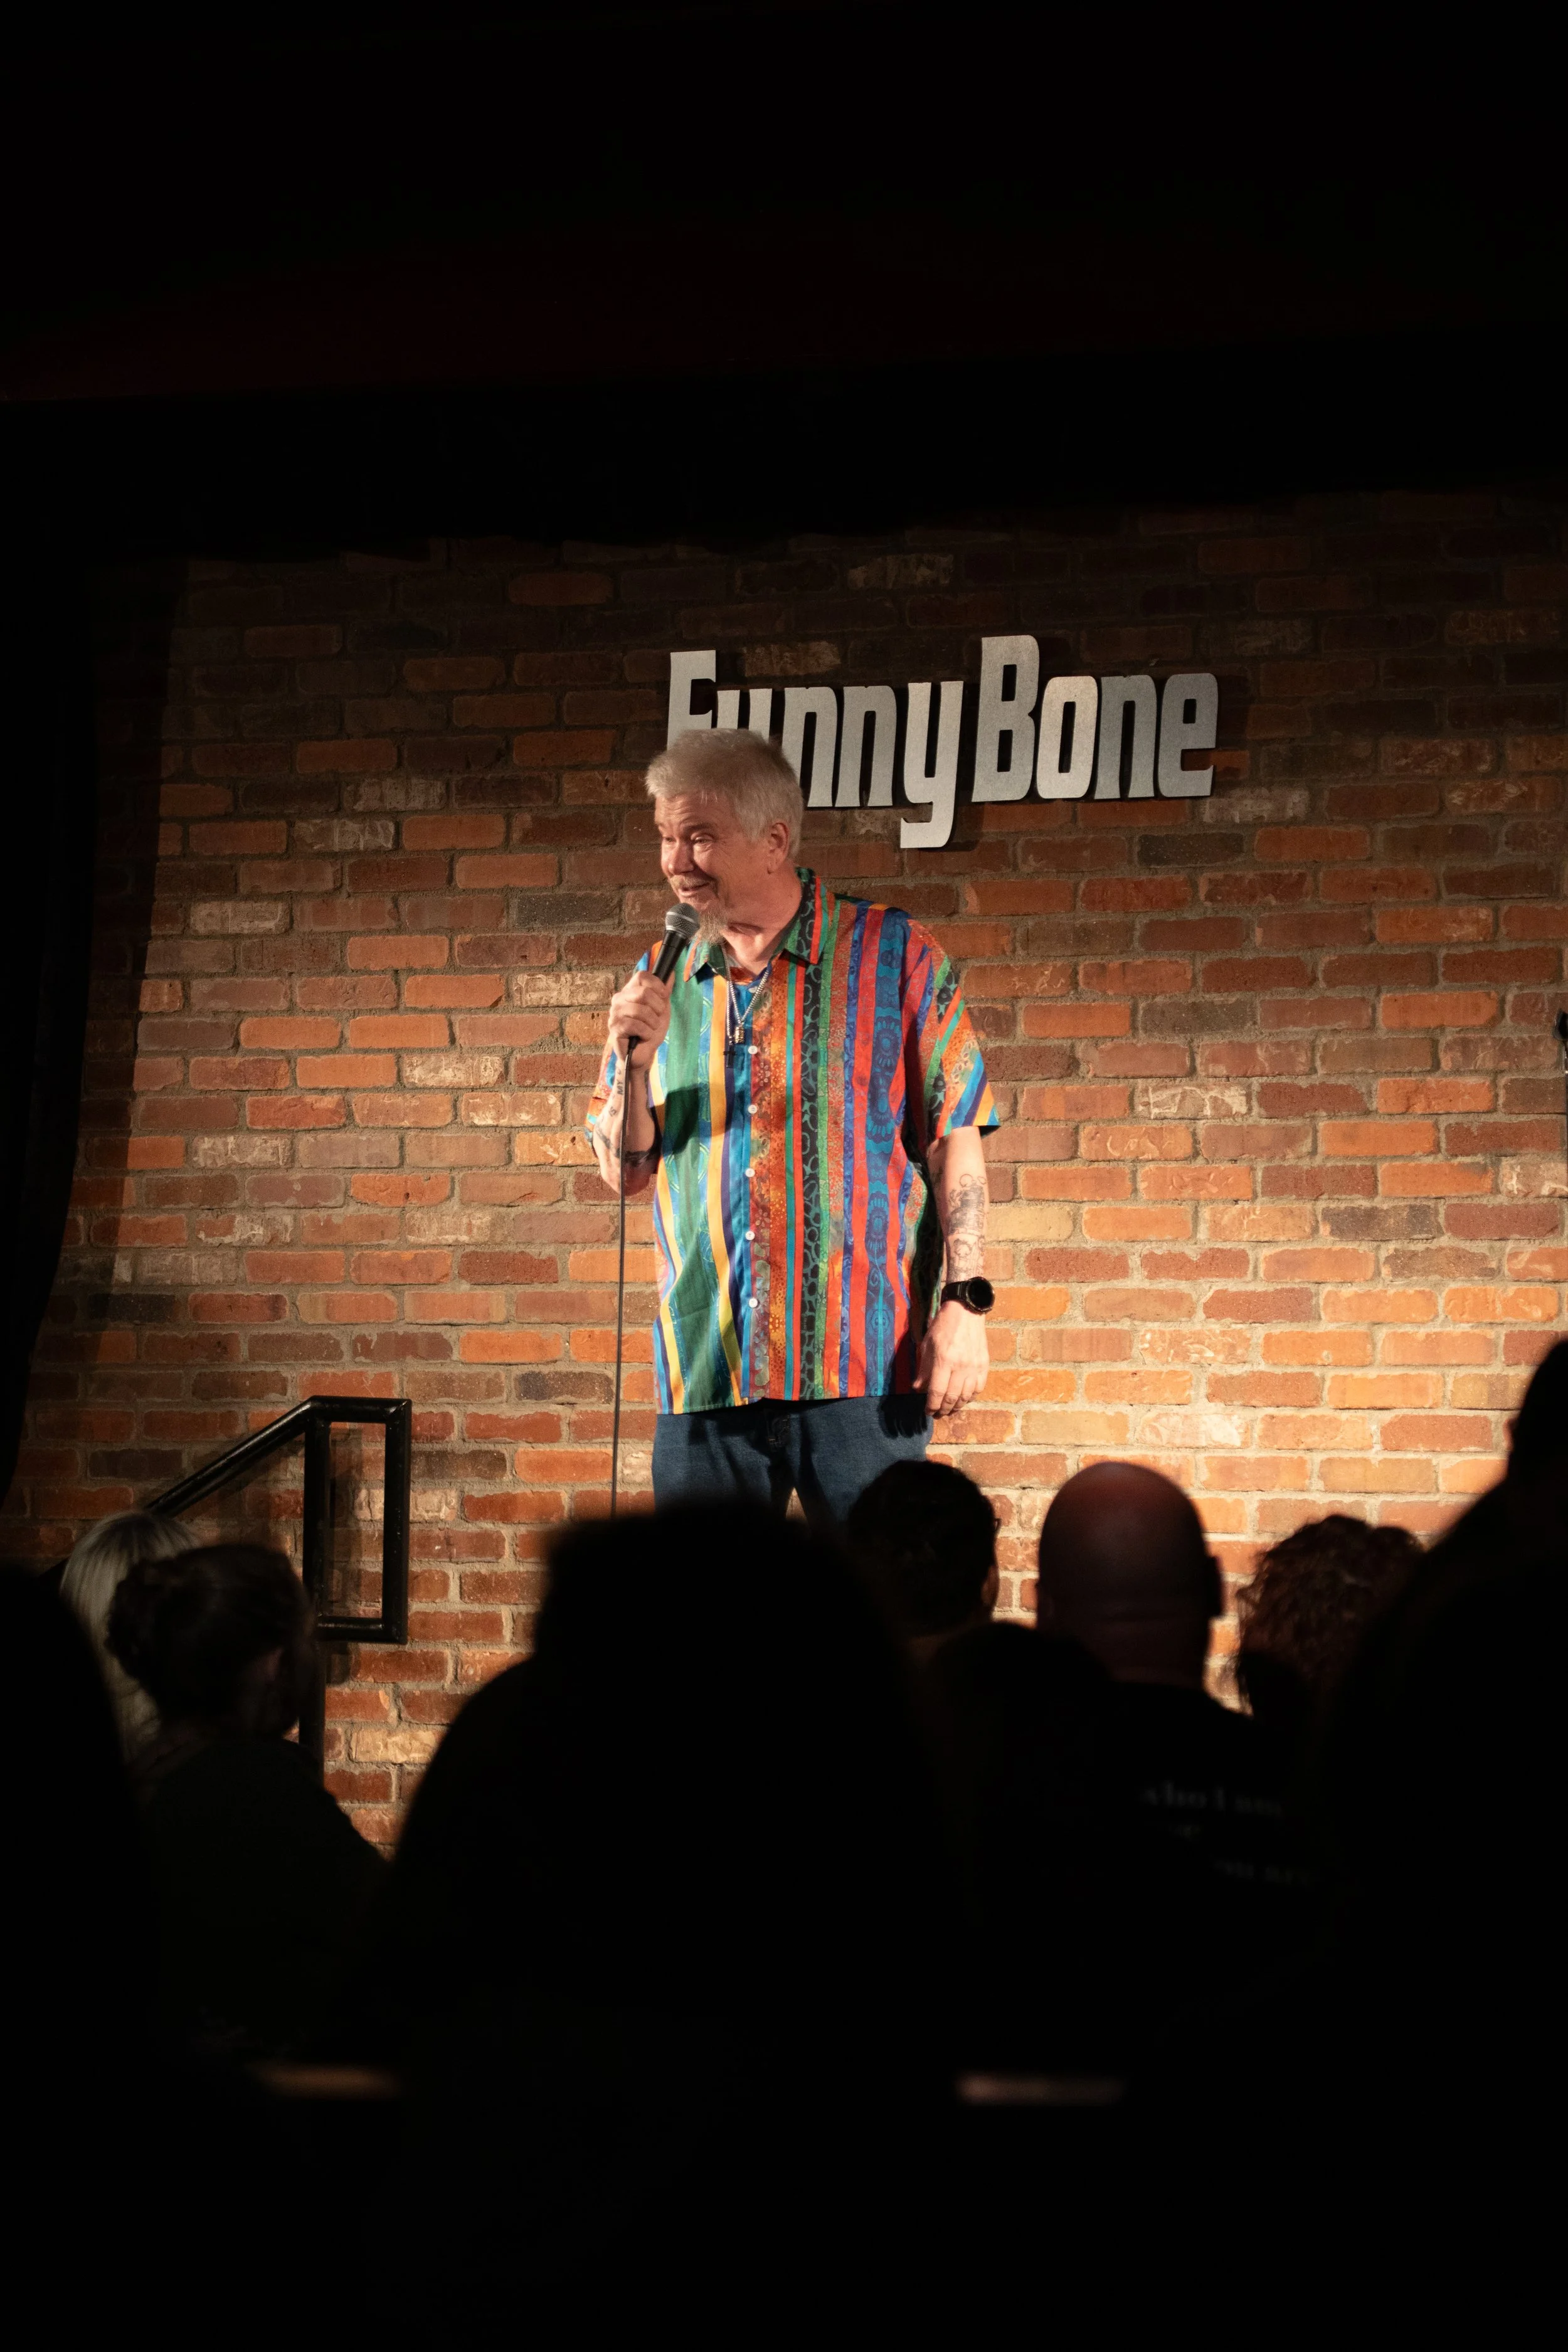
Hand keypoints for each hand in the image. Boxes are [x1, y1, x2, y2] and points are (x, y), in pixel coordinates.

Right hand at [607, 970, 672, 1069]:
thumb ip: (664, 991)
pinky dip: (646, 1033)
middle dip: (657, 1007)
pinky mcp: (615, 1028)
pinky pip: (636, 1025)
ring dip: (652, 1022)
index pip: (641, 975)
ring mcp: (615, 1014)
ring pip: (640, 1010)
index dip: (656, 984)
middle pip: (643, 992)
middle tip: (657, 1018)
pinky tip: (644, 1037)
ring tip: (651, 1028)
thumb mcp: (661, 1009)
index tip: (664, 996)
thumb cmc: (650, 1030)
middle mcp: (619, 999)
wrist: (642, 1054)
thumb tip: (671, 973)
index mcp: (629, 991)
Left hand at [915, 1300, 988, 1418]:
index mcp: (943, 1361)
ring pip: (966, 1396)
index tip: (927, 1412)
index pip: (936, 1392)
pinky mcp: (984, 1365)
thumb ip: (923, 1369)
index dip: (931, 1406)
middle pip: (952, 1398)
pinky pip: (979, 1388)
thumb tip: (917, 1389)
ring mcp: (975, 1367)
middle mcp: (961, 1366)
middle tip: (937, 1415)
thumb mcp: (927, 1345)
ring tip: (949, 1410)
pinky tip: (964, 1399)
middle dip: (943, 1410)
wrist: (966, 1312)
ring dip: (957, 1407)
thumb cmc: (943, 1326)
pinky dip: (971, 1397)